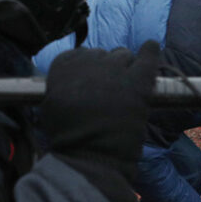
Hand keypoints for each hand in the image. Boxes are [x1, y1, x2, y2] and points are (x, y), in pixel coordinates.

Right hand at [40, 42, 160, 201]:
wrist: (91, 154)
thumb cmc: (67, 135)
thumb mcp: (50, 104)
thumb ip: (61, 83)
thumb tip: (72, 79)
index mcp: (65, 64)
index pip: (79, 54)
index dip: (86, 69)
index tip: (89, 83)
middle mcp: (89, 59)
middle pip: (102, 54)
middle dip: (106, 69)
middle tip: (108, 91)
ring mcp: (115, 68)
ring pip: (123, 55)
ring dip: (124, 67)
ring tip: (125, 86)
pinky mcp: (138, 80)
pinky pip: (148, 56)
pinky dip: (150, 50)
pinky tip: (150, 47)